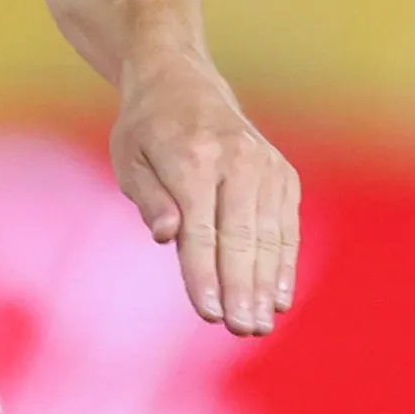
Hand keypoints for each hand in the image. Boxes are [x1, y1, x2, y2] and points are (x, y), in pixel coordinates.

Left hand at [113, 53, 299, 336]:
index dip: (205, 274)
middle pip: (242, 236)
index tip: (209, 313)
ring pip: (269, 235)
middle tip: (241, 330)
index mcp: (193, 156)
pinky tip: (279, 298)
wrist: (184, 83)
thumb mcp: (129, 159)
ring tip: (259, 325)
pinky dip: (284, 263)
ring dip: (265, 284)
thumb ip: (150, 199)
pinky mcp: (282, 174)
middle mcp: (238, 160)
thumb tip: (166, 237)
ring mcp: (266, 166)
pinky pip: (286, 226)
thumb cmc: (146, 131)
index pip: (202, 228)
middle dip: (241, 288)